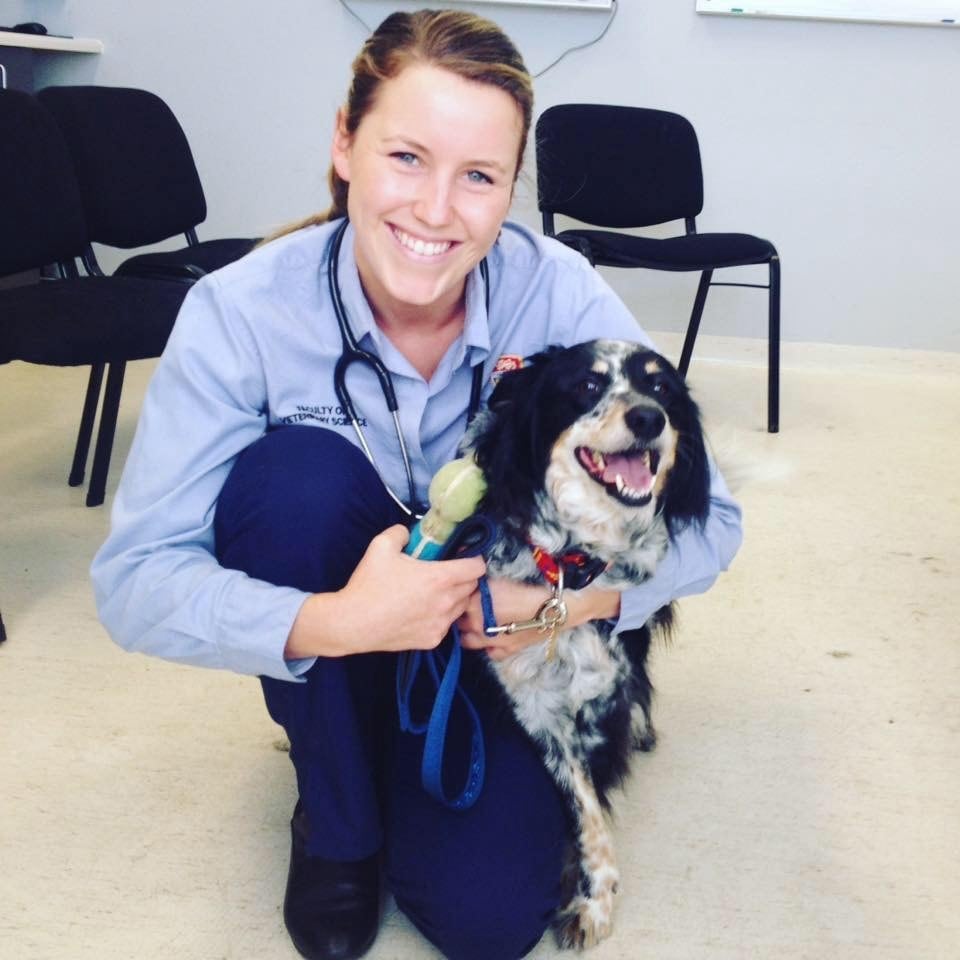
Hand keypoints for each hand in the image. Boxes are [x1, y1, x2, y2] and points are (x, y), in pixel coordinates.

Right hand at [285, 525, 485, 657]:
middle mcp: (446, 603)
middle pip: (472, 587)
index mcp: (440, 578)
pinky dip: (441, 617)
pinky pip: (446, 625)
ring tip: (434, 593)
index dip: (473, 559)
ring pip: (461, 607)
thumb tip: (408, 532)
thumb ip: (401, 532)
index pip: (477, 567)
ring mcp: (441, 624)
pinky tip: (423, 611)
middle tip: (444, 573)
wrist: (353, 623)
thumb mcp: (380, 546)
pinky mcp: (432, 640)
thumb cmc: (369, 584)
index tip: (462, 557)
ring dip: (455, 598)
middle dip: (464, 577)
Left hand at [456, 578, 554, 660]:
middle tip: (470, 609)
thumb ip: (480, 583)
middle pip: (459, 622)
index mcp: (474, 604)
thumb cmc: (527, 591)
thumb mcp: (500, 579)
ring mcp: (489, 641)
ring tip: (477, 625)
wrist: (550, 610)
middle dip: (462, 616)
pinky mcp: (504, 651)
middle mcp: (477, 624)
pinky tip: (493, 638)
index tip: (463, 596)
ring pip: (467, 641)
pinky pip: (489, 652)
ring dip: (470, 633)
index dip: (459, 599)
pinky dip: (489, 646)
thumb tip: (468, 577)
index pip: (455, 603)